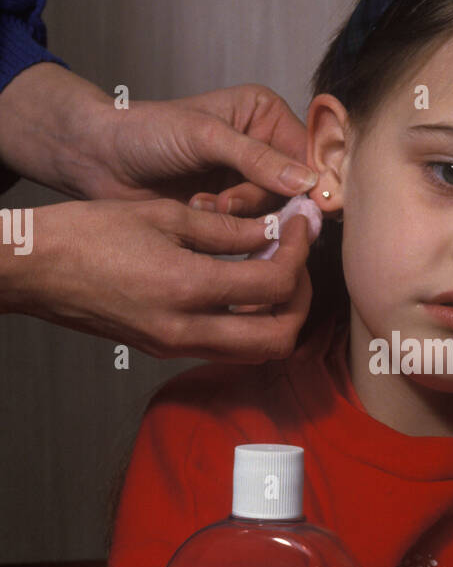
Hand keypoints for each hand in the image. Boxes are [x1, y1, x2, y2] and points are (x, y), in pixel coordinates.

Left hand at [0, 64, 316, 203]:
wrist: (102, 160)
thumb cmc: (146, 132)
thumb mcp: (205, 136)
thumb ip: (257, 158)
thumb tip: (307, 181)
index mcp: (265, 116)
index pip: (308, 153)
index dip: (307, 181)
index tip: (299, 205)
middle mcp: (264, 148)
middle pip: (294, 190)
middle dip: (260, 200)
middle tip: (225, 200)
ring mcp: (247, 182)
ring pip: (273, 214)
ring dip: (240, 216)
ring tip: (204, 203)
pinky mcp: (230, 211)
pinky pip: (250, 230)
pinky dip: (227, 227)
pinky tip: (199, 211)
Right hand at [2, 198, 313, 360]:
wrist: (34, 270)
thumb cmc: (86, 234)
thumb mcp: (163, 215)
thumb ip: (226, 228)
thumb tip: (274, 229)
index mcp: (186, 288)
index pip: (275, 283)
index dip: (300, 251)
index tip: (302, 225)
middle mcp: (185, 328)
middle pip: (278, 337)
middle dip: (301, 297)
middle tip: (298, 257)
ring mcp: (175, 345)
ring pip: (255, 351)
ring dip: (278, 316)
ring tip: (274, 270)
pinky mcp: (164, 348)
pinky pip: (225, 346)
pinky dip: (249, 322)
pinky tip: (242, 285)